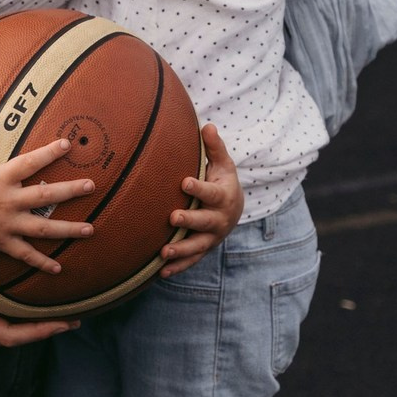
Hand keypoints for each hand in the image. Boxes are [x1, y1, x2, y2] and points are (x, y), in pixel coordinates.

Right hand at [0, 114, 95, 272]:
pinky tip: (58, 268)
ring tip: (90, 229)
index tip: (67, 144)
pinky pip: (24, 254)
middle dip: (70, 191)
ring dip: (67, 230)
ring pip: (42, 228)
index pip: (29, 163)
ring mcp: (7, 224)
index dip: (48, 153)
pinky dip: (41, 262)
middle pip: (44, 197)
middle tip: (92, 186)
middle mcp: (7, 202)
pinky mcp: (2, 242)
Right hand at [0, 268, 78, 344]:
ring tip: (53, 304)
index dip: (40, 332)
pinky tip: (13, 295)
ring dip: (27, 320)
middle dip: (44, 326)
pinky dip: (7, 312)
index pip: (9, 335)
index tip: (67, 324)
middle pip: (13, 334)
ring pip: (2, 327)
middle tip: (75, 313)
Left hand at [159, 123, 243, 277]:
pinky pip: (192, 260)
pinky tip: (162, 271)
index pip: (212, 192)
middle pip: (205, 221)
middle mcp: (220, 219)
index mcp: (224, 196)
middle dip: (190, 220)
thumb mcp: (222, 164)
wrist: (234, 208)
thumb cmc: (221, 180)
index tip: (185, 182)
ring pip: (197, 245)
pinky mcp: (204, 248)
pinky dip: (179, 267)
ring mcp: (212, 236)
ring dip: (181, 250)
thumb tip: (208, 125)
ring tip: (163, 252)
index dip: (199, 188)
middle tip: (173, 217)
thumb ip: (214, 147)